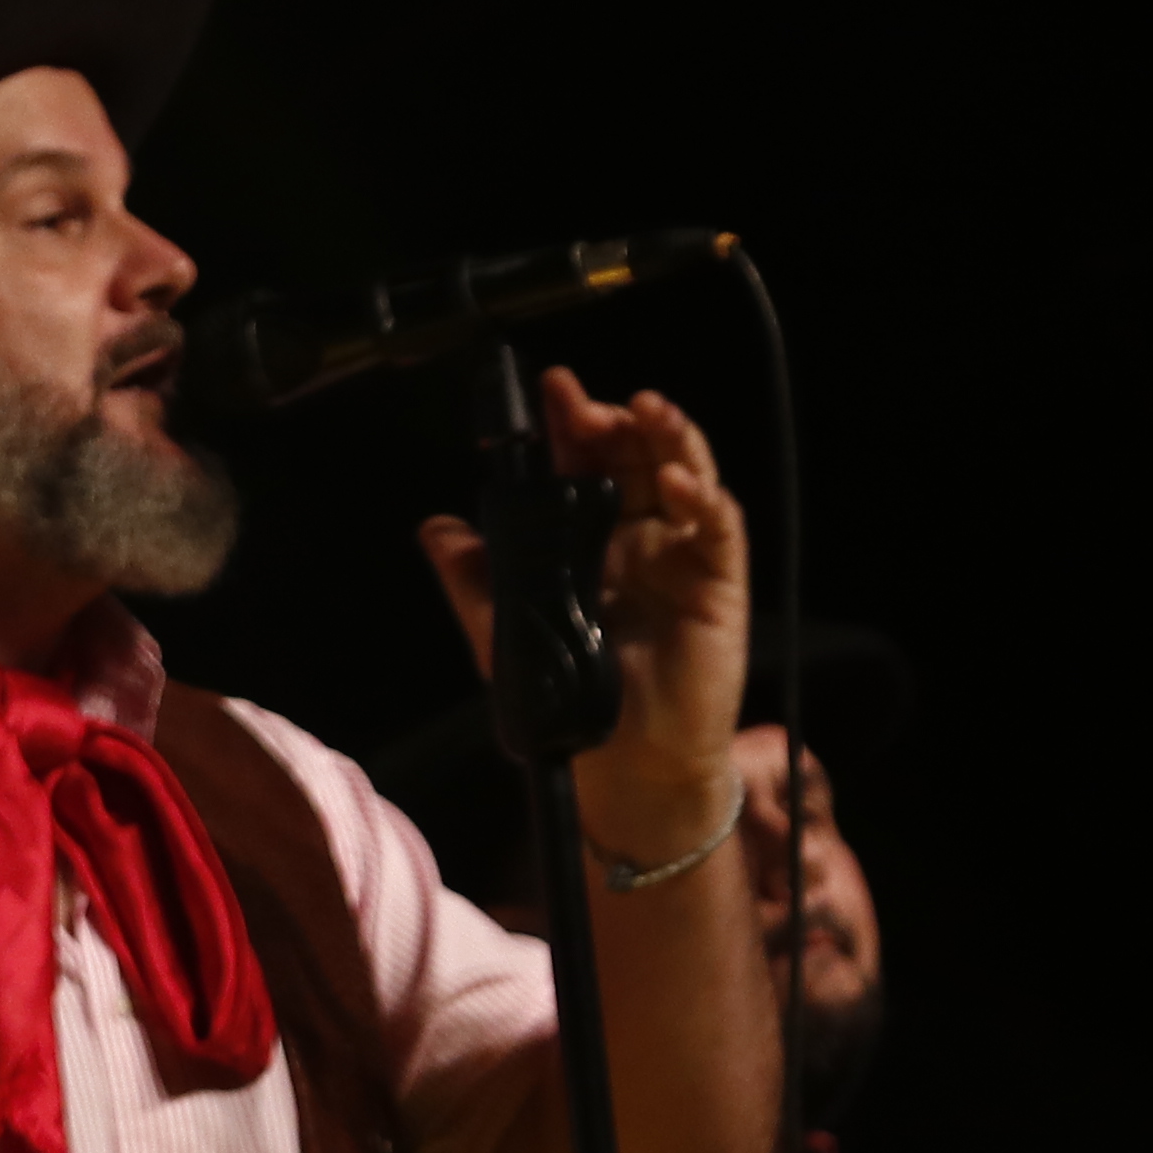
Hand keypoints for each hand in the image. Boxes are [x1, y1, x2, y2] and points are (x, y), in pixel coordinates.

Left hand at [417, 365, 754, 871]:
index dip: (572, 424)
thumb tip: (434, 525)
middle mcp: (638, 533)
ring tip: (645, 410)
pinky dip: (702, 500)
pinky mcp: (719, 583)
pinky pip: (718, 529)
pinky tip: (677, 484)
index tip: (551, 389)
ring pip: (685, 474)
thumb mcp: (500, 629)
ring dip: (669, 437)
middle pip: (635, 456)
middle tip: (586, 407)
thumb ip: (472, 575)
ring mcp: (681, 553)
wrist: (620, 763)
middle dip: (615, 421)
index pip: (584, 463)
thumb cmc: (565, 692)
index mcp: (588, 534)